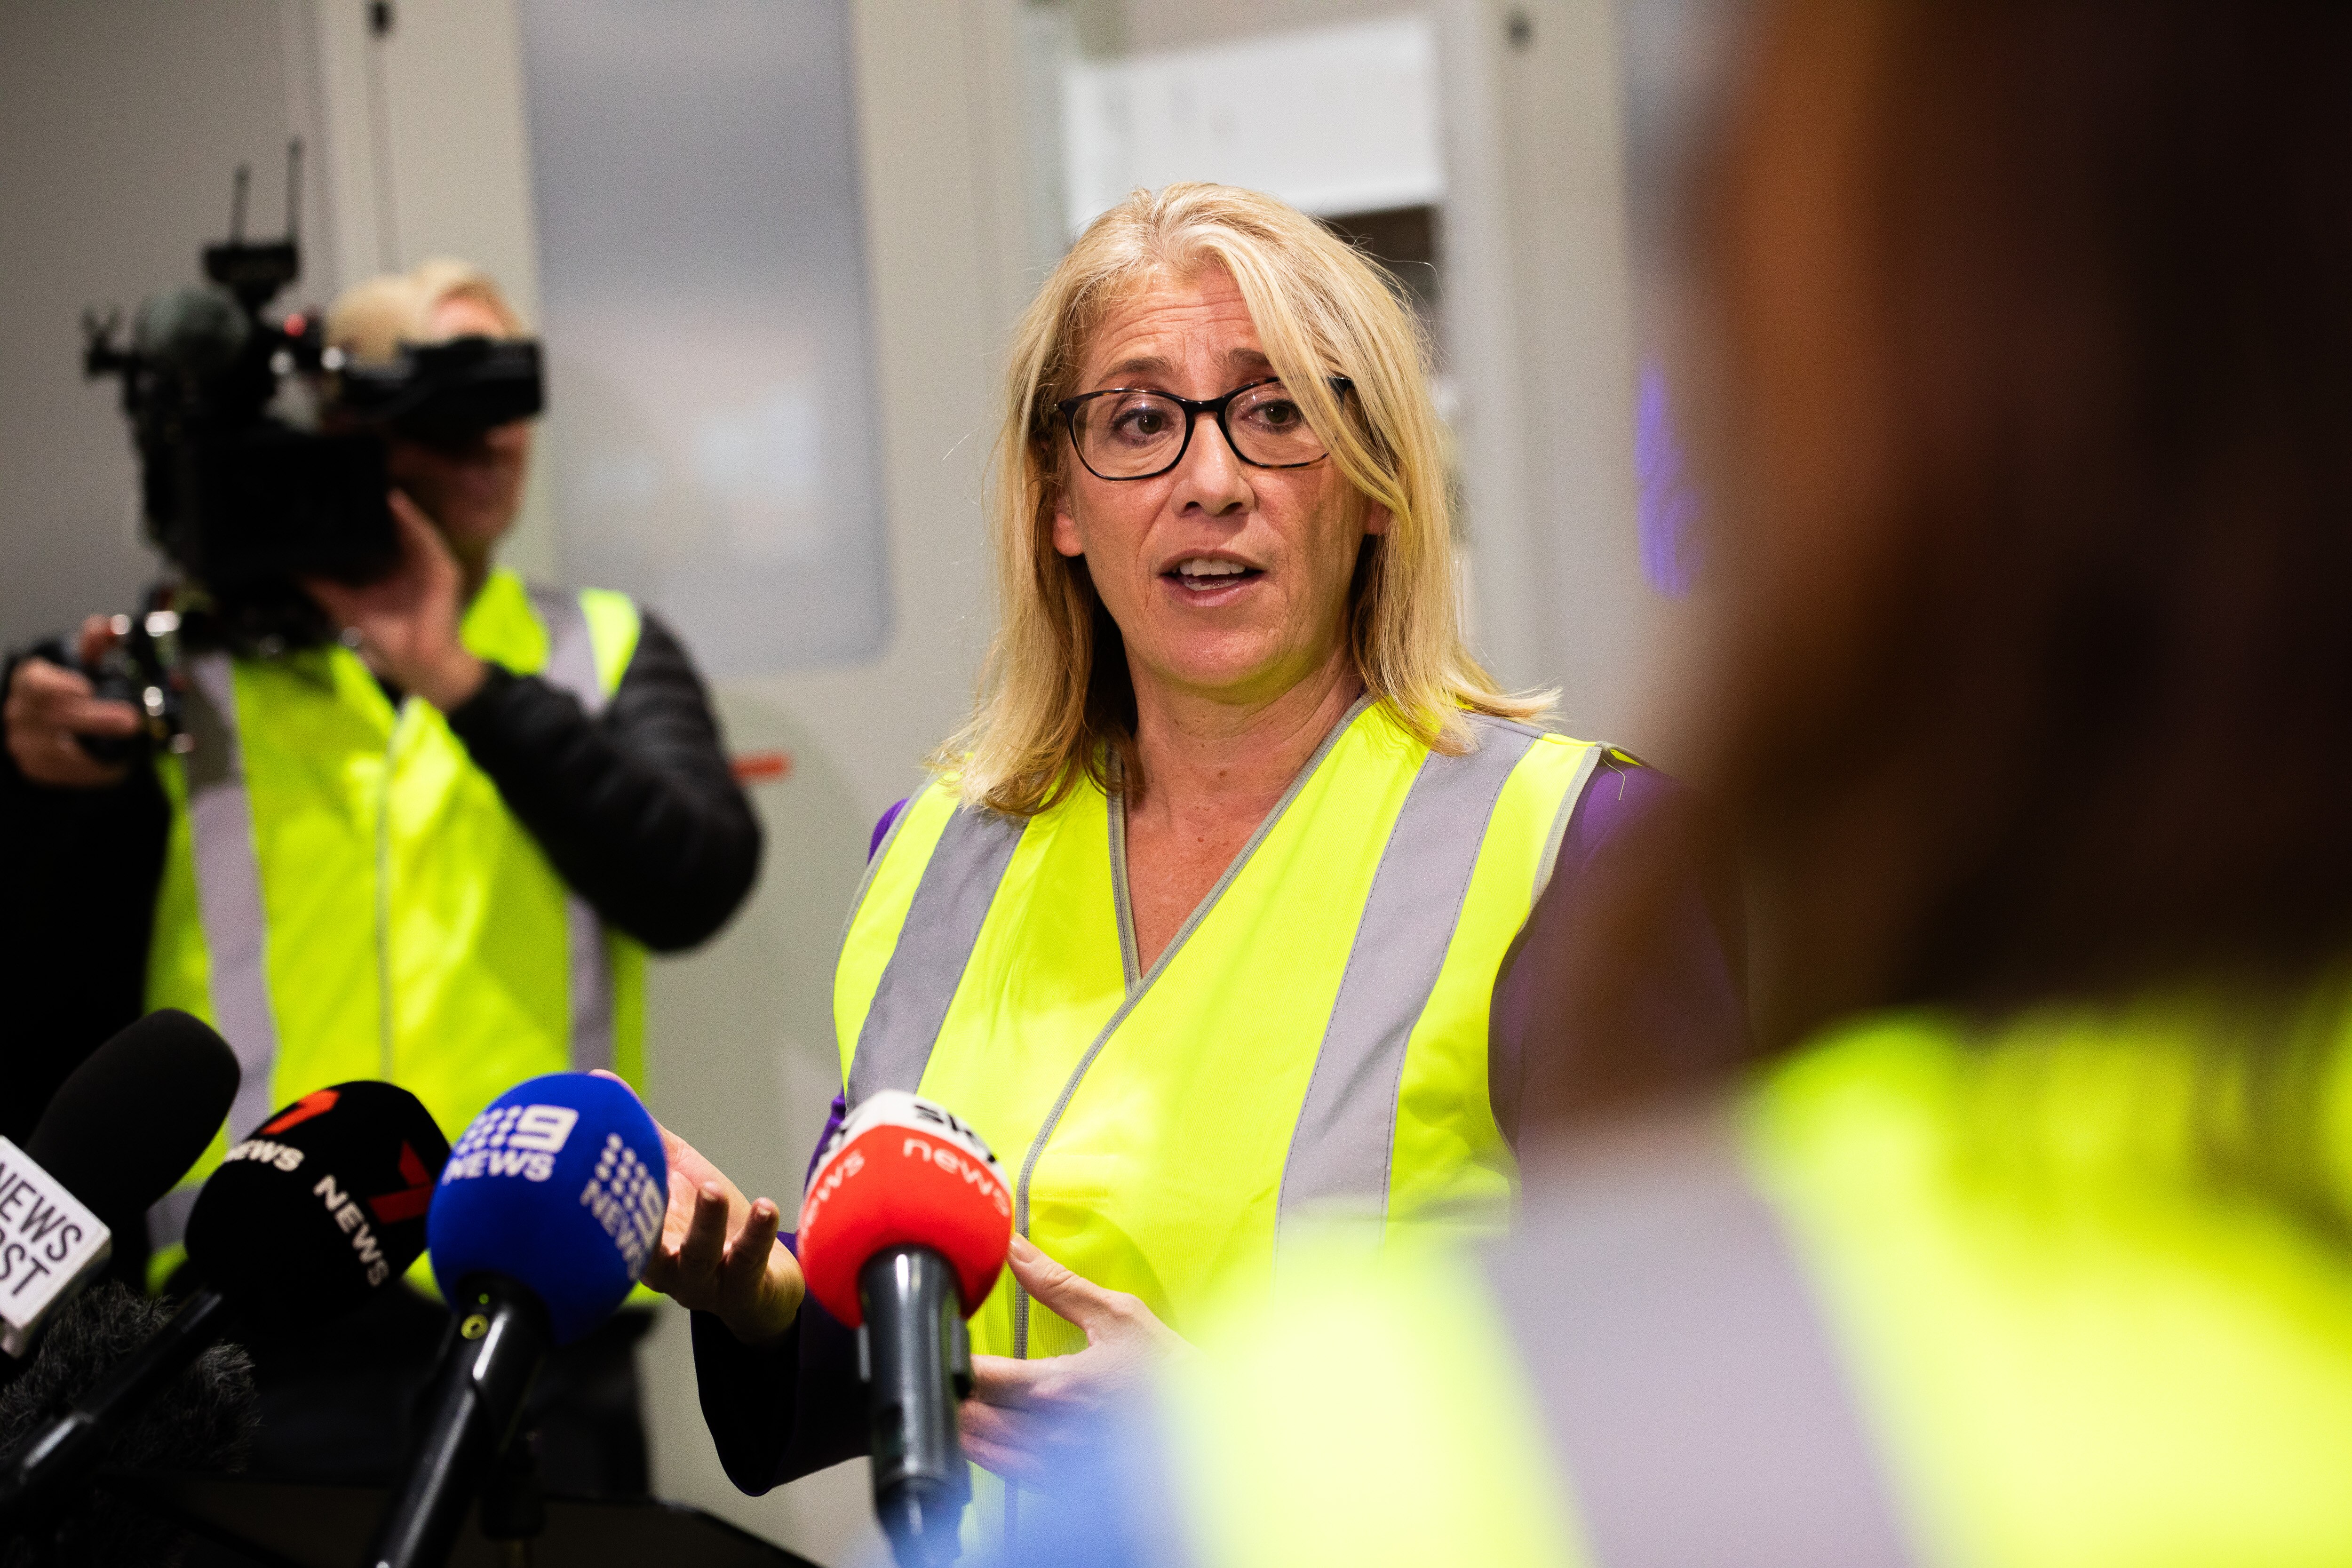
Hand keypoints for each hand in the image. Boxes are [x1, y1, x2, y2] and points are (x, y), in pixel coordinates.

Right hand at [4, 615, 136, 786]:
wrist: (63, 728)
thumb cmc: (75, 692)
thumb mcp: (87, 664)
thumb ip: (97, 645)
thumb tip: (109, 628)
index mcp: (30, 680)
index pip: (36, 681)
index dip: (60, 684)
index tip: (87, 689)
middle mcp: (20, 710)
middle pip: (54, 715)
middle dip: (95, 718)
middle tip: (130, 720)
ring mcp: (23, 740)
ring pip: (56, 748)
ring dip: (94, 745)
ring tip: (125, 741)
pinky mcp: (34, 767)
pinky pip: (61, 772)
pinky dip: (87, 767)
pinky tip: (108, 760)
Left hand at [303, 491, 485, 710]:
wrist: (416, 664)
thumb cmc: (386, 638)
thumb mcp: (342, 605)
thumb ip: (317, 585)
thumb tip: (283, 565)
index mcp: (387, 567)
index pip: (372, 532)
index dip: (356, 513)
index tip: (333, 491)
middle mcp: (408, 560)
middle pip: (392, 524)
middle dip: (373, 501)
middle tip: (349, 474)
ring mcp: (428, 563)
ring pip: (410, 526)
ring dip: (394, 504)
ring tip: (371, 480)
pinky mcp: (443, 570)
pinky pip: (428, 539)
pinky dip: (414, 521)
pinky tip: (397, 504)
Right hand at [590, 1071, 805, 1344]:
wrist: (764, 1282)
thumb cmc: (709, 1221)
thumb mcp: (676, 1172)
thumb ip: (642, 1134)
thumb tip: (599, 1081)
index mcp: (639, 1240)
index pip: (613, 1220)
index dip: (599, 1197)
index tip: (588, 1169)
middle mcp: (664, 1269)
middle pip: (646, 1247)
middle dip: (643, 1217)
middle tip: (646, 1182)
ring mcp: (704, 1282)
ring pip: (698, 1256)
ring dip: (704, 1223)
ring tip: (712, 1189)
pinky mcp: (746, 1290)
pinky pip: (750, 1263)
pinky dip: (758, 1236)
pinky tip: (766, 1207)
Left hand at [959, 1237, 1193, 1485]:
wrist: (1211, 1434)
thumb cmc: (1169, 1375)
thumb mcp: (1118, 1316)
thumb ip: (1058, 1284)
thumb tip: (1015, 1248)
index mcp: (1056, 1387)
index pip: (977, 1375)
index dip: (948, 1354)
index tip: (941, 1336)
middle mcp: (1047, 1433)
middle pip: (968, 1415)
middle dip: (950, 1389)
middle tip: (940, 1363)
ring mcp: (1052, 1466)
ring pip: (979, 1449)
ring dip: (962, 1421)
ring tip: (956, 1393)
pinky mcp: (1060, 1487)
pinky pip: (1003, 1473)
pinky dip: (984, 1451)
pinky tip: (982, 1431)